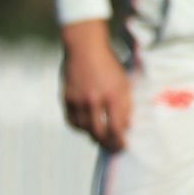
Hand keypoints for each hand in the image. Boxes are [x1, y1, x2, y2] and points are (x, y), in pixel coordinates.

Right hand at [59, 20, 131, 150]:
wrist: (85, 47)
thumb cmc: (109, 63)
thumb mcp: (123, 81)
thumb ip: (126, 104)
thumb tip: (126, 127)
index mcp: (113, 94)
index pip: (117, 128)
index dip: (120, 141)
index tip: (123, 147)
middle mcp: (95, 99)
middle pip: (99, 133)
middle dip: (107, 144)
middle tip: (112, 147)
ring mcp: (78, 100)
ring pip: (85, 129)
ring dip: (94, 136)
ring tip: (100, 138)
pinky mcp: (66, 98)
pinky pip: (72, 122)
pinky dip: (80, 127)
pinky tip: (86, 127)